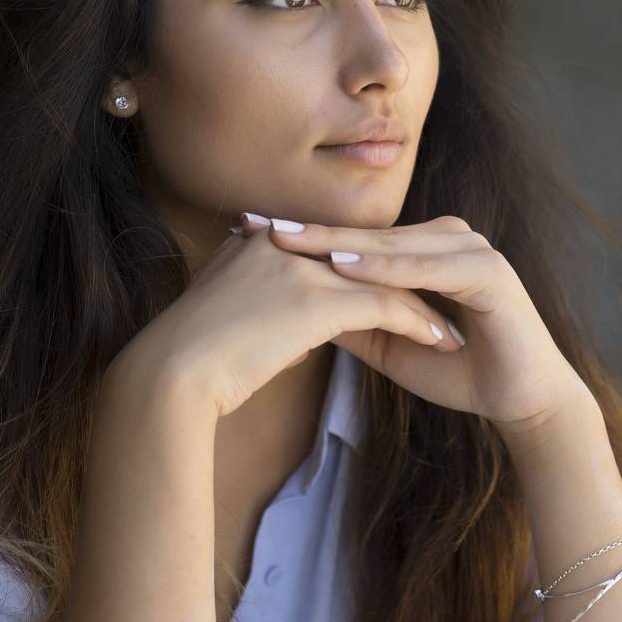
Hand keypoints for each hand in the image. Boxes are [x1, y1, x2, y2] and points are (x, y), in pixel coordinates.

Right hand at [125, 213, 466, 419]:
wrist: (169, 377)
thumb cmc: (190, 363)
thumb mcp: (226, 316)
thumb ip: (259, 304)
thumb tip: (288, 322)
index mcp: (262, 244)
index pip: (336, 252)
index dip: (372, 275)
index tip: (401, 295)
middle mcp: (285, 244)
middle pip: (366, 258)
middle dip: (407, 283)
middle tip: (443, 303)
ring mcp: (303, 268)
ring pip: (384, 279)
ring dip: (424, 305)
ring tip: (452, 330)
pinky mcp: (318, 301)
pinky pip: (387, 306)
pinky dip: (419, 324)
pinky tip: (441, 344)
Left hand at [237, 213, 591, 433]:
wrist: (519, 400)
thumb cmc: (459, 372)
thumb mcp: (389, 344)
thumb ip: (351, 320)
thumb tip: (295, 307)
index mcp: (424, 252)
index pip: (356, 240)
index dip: (305, 239)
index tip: (250, 236)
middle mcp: (447, 240)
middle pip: (369, 234)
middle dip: (312, 232)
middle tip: (257, 225)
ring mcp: (471, 251)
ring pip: (395, 245)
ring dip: (342, 245)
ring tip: (291, 243)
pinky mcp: (490, 273)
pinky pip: (430, 267)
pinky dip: (388, 268)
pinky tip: (347, 269)